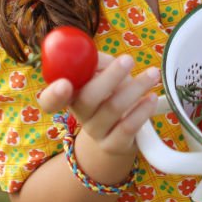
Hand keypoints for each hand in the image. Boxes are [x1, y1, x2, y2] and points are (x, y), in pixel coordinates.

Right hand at [37, 52, 159, 156]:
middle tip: (128, 59)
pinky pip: (128, 127)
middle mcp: (80, 114)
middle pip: (87, 98)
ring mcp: (96, 132)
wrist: (119, 131)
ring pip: (112, 109)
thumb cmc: (109, 92)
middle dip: (109, 77)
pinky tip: (151, 98)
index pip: (49, 101)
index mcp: (70, 95)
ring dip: (135, 87)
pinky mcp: (114, 145)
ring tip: (152, 74)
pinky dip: (142, 110)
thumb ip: (96, 62)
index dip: (53, 95)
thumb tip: (95, 56)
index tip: (64, 84)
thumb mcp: (101, 73)